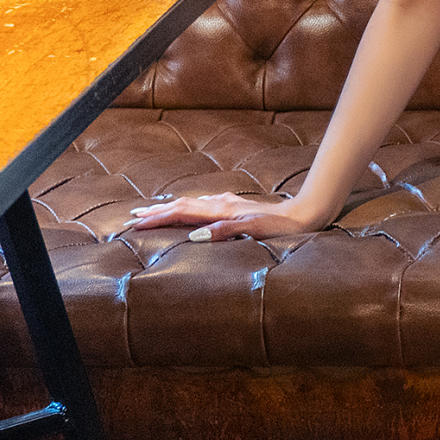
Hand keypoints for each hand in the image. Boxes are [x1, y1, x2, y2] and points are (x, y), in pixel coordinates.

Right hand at [123, 192, 327, 241]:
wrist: (306, 215)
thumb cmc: (282, 226)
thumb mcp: (253, 230)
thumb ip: (225, 232)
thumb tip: (195, 236)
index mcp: (221, 211)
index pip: (181, 213)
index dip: (157, 218)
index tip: (134, 224)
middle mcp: (223, 205)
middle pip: (182, 205)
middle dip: (157, 211)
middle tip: (133, 216)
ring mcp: (230, 205)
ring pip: (192, 203)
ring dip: (171, 207)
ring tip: (154, 210)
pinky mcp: (238, 208)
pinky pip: (205, 205)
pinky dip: (190, 206)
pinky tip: (193, 207)